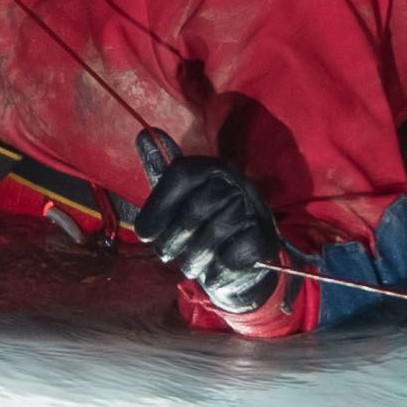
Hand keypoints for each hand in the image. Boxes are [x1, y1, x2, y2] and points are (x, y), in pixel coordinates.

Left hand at [132, 135, 280, 315]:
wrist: (247, 264)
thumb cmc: (205, 228)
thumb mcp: (181, 199)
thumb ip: (161, 171)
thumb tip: (143, 135)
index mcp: (215, 169)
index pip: (181, 175)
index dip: (157, 207)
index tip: (143, 235)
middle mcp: (237, 184)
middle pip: (195, 208)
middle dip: (173, 239)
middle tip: (165, 254)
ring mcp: (254, 212)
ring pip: (213, 234)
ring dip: (193, 259)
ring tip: (189, 265)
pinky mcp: (263, 241)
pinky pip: (231, 257)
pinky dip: (215, 272)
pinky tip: (213, 272)